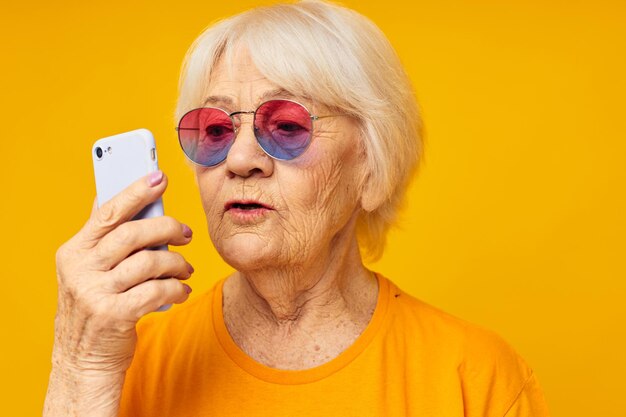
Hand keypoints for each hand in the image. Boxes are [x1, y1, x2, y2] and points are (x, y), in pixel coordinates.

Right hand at [44, 171, 192, 415]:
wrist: (82, 360)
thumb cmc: (96, 307)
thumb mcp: (88, 271)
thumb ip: (104, 239)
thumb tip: (125, 197)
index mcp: (73, 251)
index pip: (107, 212)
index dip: (135, 191)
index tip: (159, 176)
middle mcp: (79, 269)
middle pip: (133, 234)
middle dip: (167, 228)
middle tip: (186, 233)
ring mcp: (94, 294)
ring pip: (149, 262)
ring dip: (176, 263)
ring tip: (186, 269)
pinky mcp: (114, 316)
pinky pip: (157, 291)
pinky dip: (176, 288)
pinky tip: (182, 291)